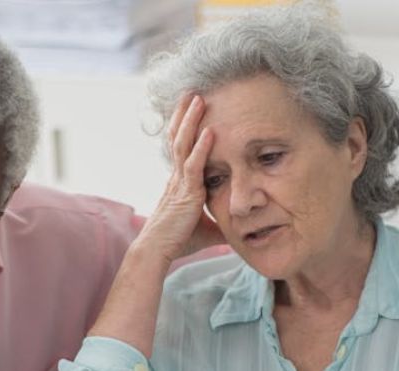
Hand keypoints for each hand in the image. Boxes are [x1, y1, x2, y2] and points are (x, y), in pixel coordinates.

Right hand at [137, 95, 218, 262]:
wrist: (158, 251)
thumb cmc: (178, 241)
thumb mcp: (207, 228)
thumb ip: (221, 222)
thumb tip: (241, 228)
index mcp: (180, 182)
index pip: (182, 148)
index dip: (185, 127)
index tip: (191, 109)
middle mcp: (177, 177)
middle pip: (179, 137)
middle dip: (185, 114)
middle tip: (192, 91)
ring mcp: (179, 182)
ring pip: (184, 144)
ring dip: (191, 120)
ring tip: (198, 98)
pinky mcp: (185, 192)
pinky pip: (194, 165)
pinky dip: (202, 147)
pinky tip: (210, 131)